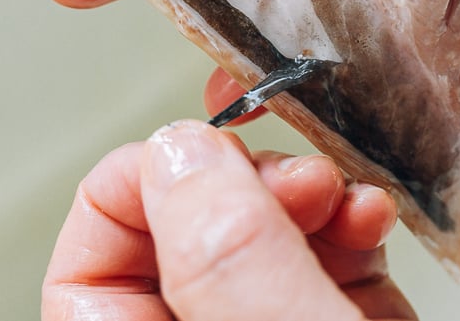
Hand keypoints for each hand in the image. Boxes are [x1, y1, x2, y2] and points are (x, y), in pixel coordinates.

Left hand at [42, 120, 414, 319]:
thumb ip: (230, 260)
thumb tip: (177, 155)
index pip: (87, 262)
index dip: (139, 189)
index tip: (206, 154)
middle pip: (181, 228)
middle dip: (241, 181)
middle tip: (297, 177)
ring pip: (258, 228)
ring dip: (307, 189)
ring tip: (346, 195)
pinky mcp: (335, 318)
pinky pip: (325, 249)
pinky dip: (351, 217)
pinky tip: (372, 215)